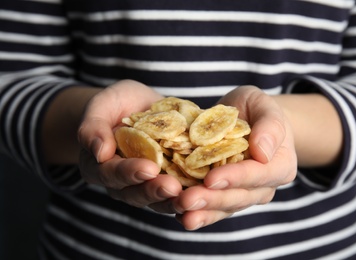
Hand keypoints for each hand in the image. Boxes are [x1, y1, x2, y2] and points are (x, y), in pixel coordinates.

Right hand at [78, 80, 181, 209]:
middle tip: (172, 187)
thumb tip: (99, 152)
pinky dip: (193, 192)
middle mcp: (124, 182)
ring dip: (175, 200)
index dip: (129, 173)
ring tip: (191, 196)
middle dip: (155, 191)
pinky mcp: (171, 180)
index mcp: (101, 167)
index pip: (112, 174)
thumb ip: (93, 126)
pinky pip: (180, 191)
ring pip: (159, 199)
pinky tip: (208, 191)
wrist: (140, 106)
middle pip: (136, 193)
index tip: (148, 168)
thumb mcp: (102, 105)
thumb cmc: (117, 103)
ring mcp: (148, 184)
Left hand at [172, 85, 296, 229]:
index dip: (234, 178)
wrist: (245, 119)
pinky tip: (178, 213)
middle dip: (212, 200)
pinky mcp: (223, 196)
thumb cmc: (256, 109)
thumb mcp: (264, 106)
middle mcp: (263, 186)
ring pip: (223, 208)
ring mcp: (243, 195)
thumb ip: (270, 126)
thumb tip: (263, 152)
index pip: (258, 174)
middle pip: (238, 198)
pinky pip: (211, 208)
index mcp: (280, 165)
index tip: (211, 179)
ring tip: (180, 210)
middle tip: (187, 200)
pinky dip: (196, 212)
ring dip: (201, 211)